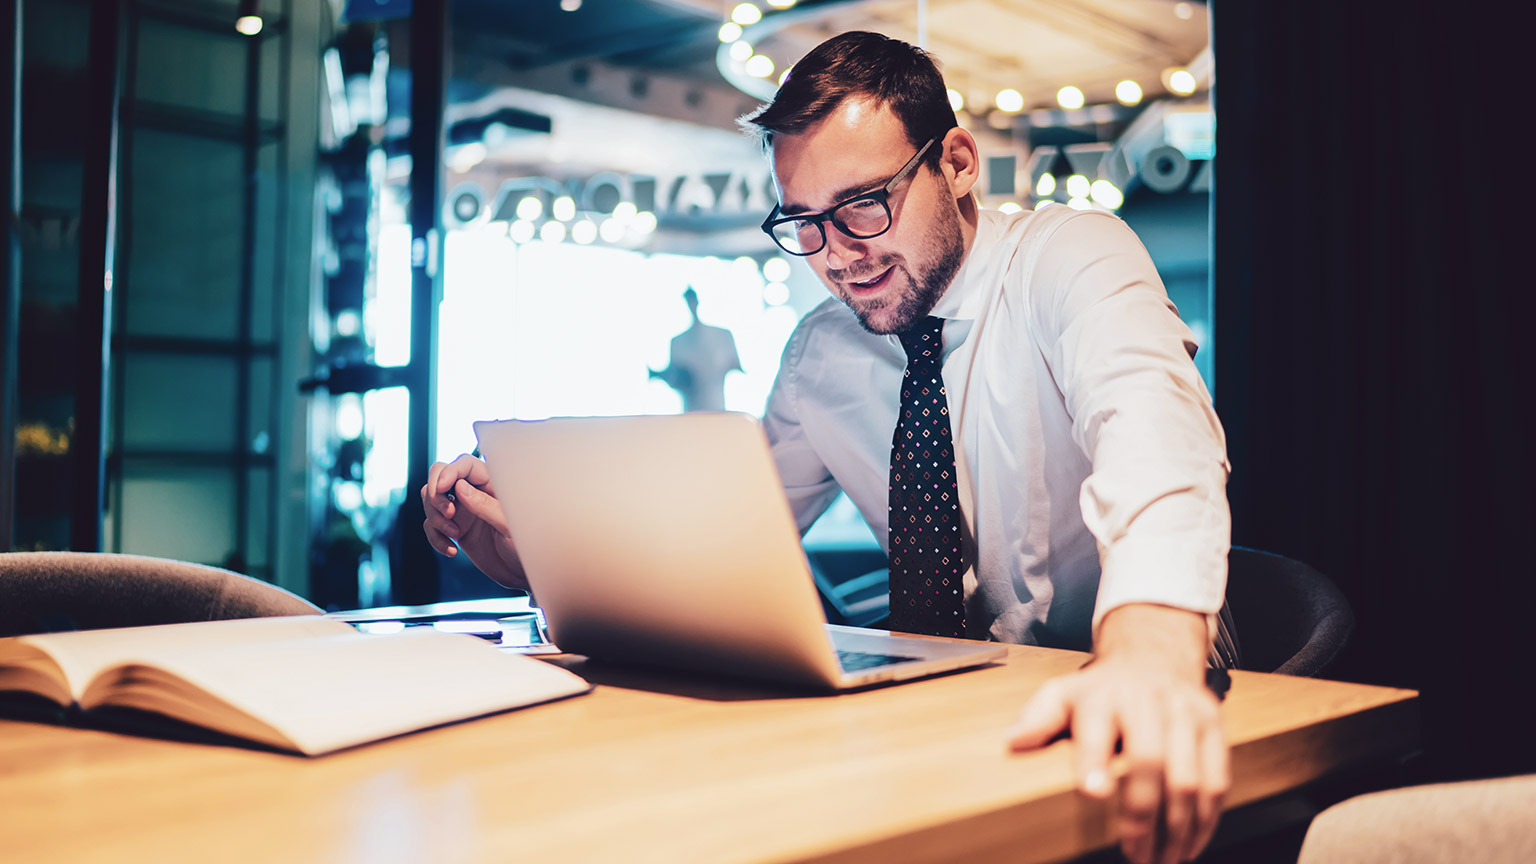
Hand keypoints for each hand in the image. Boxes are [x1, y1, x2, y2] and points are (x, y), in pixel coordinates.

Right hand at [420, 454, 528, 590]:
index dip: (449, 471)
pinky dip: (435, 537)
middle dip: (435, 494)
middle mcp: (475, 493)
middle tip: (448, 514)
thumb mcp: (508, 527)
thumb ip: (485, 506)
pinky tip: (452, 550)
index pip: (465, 464)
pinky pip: (431, 525)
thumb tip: (460, 488)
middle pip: (440, 476)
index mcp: (493, 484)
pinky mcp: (455, 527)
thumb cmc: (524, 547)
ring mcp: (463, 510)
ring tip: (454, 535)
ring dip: (435, 517)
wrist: (520, 574)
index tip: (441, 488)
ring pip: (431, 499)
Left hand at [1006, 604, 1227, 863]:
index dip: (1096, 761)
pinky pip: (1217, 780)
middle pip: (1150, 760)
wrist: (1151, 657)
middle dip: (1143, 812)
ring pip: (1190, 777)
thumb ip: (1038, 719)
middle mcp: (1147, 701)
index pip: (1098, 729)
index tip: (1093, 792)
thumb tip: (1013, 742)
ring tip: (1162, 859)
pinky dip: (1206, 819)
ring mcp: (1185, 713)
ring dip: (1178, 827)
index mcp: (1102, 696)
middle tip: (1135, 853)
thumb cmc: (1100, 691)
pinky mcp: (1214, 727)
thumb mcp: (1061, 695)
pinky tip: (1189, 844)